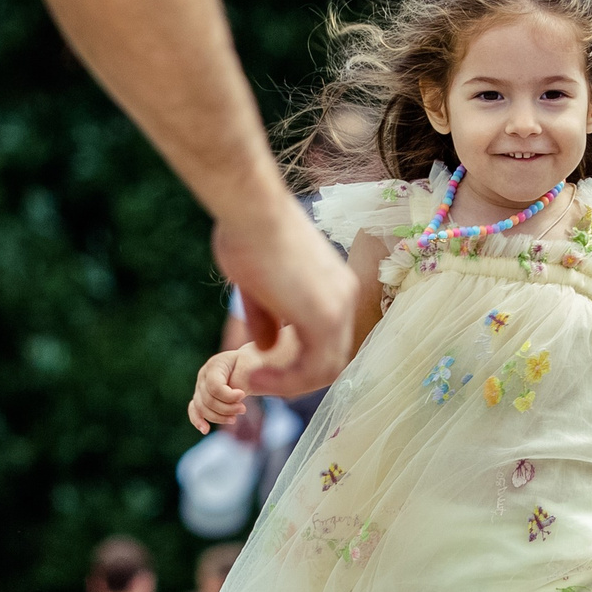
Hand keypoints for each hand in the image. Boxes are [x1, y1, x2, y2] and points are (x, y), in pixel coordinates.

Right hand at [188, 348, 254, 433]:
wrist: (250, 368)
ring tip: (234, 418)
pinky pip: (194, 410)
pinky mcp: (201, 398)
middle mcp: (204, 375)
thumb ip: (243, 379)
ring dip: (219, 417)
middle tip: (243, 409)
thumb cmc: (252, 366)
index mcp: (215, 365)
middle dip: (227, 408)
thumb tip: (238, 393)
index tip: (243, 395)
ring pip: (202, 408)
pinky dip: (198, 420)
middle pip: (208, 400)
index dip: (228, 396)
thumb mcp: (251, 367)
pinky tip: (205, 430)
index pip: (214, 386)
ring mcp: (200, 387)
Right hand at [211, 197, 356, 395]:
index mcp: (335, 285)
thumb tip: (266, 346)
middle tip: (259, 380)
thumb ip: (267, 316)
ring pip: (326, 368)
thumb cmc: (247, 232)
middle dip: (296, 377)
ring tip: (252, 381)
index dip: (298, 359)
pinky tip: (254, 375)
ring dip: (288, 383)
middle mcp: (344, 296)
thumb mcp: (257, 283)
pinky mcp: (326, 317)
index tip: (264, 364)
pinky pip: (312, 367)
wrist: (250, 208)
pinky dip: (285, 380)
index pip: (328, 339)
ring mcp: (339, 307)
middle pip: (332, 356)